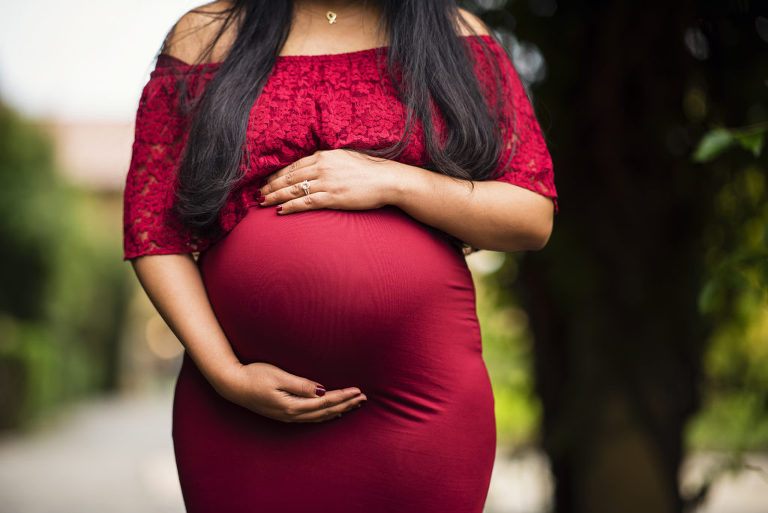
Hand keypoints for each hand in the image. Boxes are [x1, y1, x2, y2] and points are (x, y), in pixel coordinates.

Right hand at [218, 361, 367, 422]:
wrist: (232, 385)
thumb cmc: (254, 376)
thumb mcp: (278, 377)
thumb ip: (300, 385)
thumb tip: (321, 391)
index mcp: (292, 405)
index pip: (325, 402)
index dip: (343, 397)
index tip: (358, 391)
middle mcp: (292, 415)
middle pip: (326, 411)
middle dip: (346, 405)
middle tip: (363, 399)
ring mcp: (288, 417)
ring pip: (320, 416)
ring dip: (338, 410)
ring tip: (354, 405)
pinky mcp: (284, 414)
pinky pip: (311, 417)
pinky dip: (325, 415)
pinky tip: (332, 412)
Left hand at [257, 149, 397, 213]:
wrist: (387, 180)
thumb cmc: (369, 171)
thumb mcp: (346, 158)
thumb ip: (329, 162)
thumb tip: (316, 167)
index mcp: (324, 156)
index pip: (294, 165)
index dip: (277, 174)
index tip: (267, 180)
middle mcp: (322, 166)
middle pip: (289, 176)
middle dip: (271, 185)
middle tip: (258, 193)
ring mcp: (326, 182)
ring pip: (293, 189)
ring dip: (275, 196)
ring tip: (262, 202)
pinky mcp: (332, 197)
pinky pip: (305, 202)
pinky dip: (290, 206)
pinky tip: (280, 210)